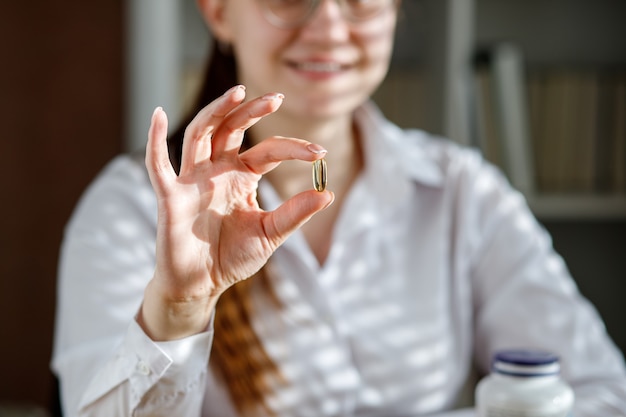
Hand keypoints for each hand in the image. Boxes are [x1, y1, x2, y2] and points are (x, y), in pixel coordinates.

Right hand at [139, 86, 333, 339]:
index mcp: (241, 177)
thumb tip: (328, 194)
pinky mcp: (171, 196)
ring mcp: (192, 180)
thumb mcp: (270, 234)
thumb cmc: (232, 257)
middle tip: (277, 98)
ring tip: (238, 92)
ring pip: (201, 134)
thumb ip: (294, 213)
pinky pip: (158, 164)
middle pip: (231, 129)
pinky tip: (158, 114)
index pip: (267, 151)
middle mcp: (216, 171)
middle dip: (252, 111)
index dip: (294, 149)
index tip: (321, 153)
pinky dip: (154, 139)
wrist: (202, 284)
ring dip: (216, 111)